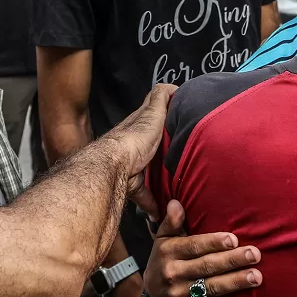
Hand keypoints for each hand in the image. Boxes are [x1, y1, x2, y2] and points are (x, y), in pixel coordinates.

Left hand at [99, 83, 176, 216]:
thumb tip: (171, 86)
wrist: (113, 166)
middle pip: (150, 145)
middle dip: (163, 151)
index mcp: (139, 124)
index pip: (151, 114)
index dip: (162, 115)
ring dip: (159, 178)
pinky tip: (162, 211)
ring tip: (176, 184)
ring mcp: (131, 165)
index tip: (179, 120)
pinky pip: (144, 194)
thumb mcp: (152, 113)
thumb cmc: (134, 138)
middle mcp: (134, 144)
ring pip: (148, 171)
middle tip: (182, 156)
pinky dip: (153, 203)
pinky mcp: (130, 184)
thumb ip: (160, 99)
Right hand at [144, 200, 261, 296]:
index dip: (214, 243)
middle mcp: (175, 273)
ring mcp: (183, 294)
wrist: (152, 295)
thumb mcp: (162, 239)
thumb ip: (171, 221)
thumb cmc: (163, 259)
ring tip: (256, 277)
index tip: (234, 239)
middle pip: (207, 266)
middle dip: (232, 261)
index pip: (194, 246)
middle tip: (255, 254)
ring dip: (236, 283)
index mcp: (169, 252)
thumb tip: (176, 203)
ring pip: (213, 288)